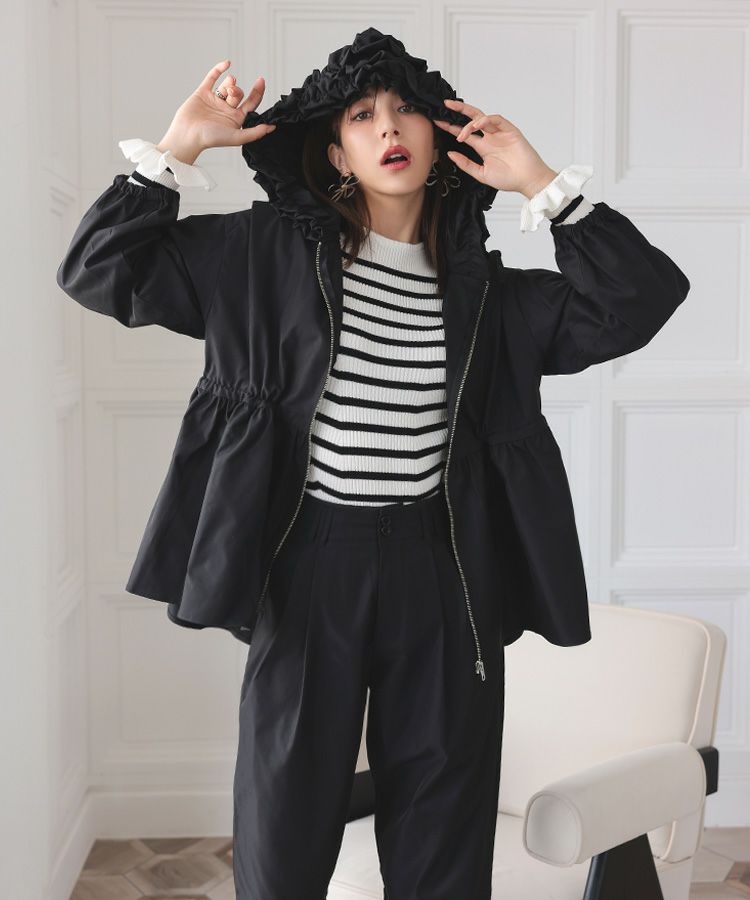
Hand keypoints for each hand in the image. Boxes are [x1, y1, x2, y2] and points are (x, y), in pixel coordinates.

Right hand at [158, 60, 276, 159]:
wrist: (188, 134)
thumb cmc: (211, 139)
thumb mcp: (237, 137)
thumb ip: (255, 132)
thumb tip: (272, 127)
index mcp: (236, 119)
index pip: (251, 103)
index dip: (257, 92)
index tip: (261, 81)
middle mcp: (226, 110)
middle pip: (239, 94)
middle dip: (237, 91)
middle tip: (231, 93)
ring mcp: (215, 100)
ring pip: (227, 85)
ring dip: (230, 83)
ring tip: (228, 84)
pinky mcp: (202, 93)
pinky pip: (212, 78)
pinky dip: (219, 69)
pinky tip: (227, 63)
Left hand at [433, 99, 557, 197]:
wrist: (527, 180)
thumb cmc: (508, 179)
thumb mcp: (480, 174)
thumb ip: (465, 164)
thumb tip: (450, 154)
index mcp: (483, 148)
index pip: (464, 134)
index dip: (451, 127)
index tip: (438, 123)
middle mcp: (490, 138)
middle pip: (472, 118)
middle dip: (459, 110)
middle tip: (445, 106)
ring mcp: (499, 133)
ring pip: (482, 117)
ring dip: (469, 121)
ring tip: (462, 133)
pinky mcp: (509, 130)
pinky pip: (495, 119)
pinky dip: (484, 120)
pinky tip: (476, 125)